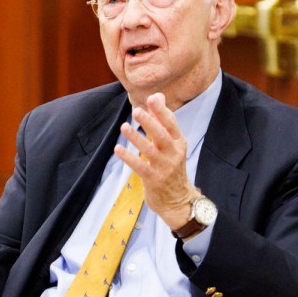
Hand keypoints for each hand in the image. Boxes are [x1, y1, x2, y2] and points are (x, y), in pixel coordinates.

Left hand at [113, 93, 198, 230]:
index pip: (171, 124)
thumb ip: (162, 121)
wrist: (177, 200)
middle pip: (162, 135)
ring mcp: (164, 168)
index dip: (161, 111)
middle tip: (136, 111)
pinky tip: (118, 149)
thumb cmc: (171, 168)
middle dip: (150, 122)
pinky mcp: (154, 180)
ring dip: (136, 138)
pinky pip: (139, 166)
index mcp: (178, 143)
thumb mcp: (171, 145)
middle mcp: (173, 154)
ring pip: (149, 150)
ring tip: (124, 127)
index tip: (152, 98)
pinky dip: (129, 157)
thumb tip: (157, 96)